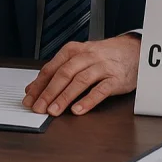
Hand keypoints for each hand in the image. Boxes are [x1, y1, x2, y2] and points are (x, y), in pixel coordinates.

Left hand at [22, 34, 140, 115]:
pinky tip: (78, 110)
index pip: (51, 69)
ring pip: (79, 81)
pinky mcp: (115, 78)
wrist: (133, 50)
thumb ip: (56, 71)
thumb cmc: (102, 57)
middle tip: (38, 108)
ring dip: (64, 97)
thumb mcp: (77, 58)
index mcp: (73, 51)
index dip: (38, 85)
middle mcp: (86, 56)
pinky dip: (88, 100)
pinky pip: (100, 90)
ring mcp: (102, 67)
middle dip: (48, 93)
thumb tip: (33, 88)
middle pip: (63, 74)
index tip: (29, 99)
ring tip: (54, 111)